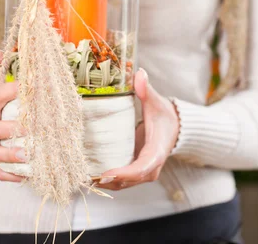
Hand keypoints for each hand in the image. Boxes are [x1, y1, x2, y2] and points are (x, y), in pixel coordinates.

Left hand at [97, 69, 179, 189]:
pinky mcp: (136, 172)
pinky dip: (107, 181)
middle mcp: (151, 166)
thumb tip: (139, 73)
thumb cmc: (164, 115)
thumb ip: (146, 90)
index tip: (107, 174)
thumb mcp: (156, 102)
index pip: (142, 168)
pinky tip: (89, 176)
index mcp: (157, 151)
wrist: (174, 128)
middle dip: (109, 181)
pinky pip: (122, 181)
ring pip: (124, 184)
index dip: (125, 174)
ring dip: (105, 184)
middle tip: (86, 177)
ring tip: (83, 178)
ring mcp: (144, 172)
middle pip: (130, 181)